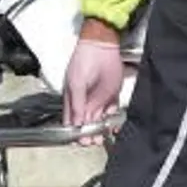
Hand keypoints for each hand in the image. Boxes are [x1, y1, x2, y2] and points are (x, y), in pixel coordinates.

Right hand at [63, 20, 124, 145]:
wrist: (102, 45)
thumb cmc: (84, 62)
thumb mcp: (76, 84)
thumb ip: (77, 105)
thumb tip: (75, 124)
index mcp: (73, 99)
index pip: (72, 121)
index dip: (75, 132)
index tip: (81, 140)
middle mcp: (85, 102)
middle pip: (86, 123)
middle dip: (89, 134)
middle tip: (93, 141)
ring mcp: (99, 99)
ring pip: (100, 120)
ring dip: (101, 130)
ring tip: (103, 137)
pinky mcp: (112, 95)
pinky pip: (113, 112)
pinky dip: (113, 121)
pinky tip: (114, 127)